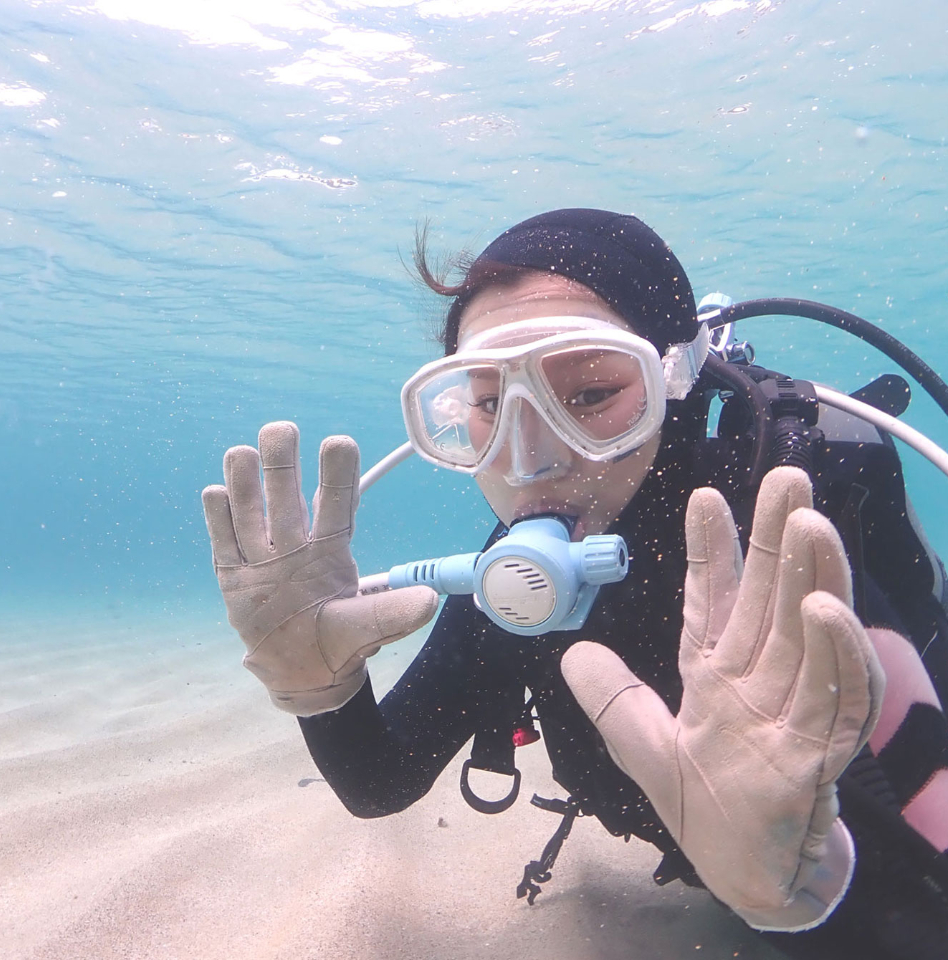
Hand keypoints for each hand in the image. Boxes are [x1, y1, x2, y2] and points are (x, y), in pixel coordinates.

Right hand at [202, 421, 438, 715]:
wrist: (300, 670)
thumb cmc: (339, 641)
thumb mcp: (368, 628)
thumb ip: (391, 613)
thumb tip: (429, 602)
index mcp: (330, 549)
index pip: (335, 503)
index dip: (336, 474)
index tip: (338, 443)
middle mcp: (295, 542)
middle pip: (284, 492)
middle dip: (281, 460)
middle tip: (280, 430)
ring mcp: (262, 555)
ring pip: (249, 508)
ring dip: (244, 479)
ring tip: (241, 455)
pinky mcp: (233, 573)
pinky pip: (221, 539)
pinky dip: (217, 515)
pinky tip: (216, 494)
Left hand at [561, 466, 885, 930]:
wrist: (748, 877)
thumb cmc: (706, 810)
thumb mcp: (641, 745)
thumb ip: (613, 699)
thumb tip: (572, 653)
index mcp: (717, 676)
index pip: (713, 602)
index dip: (710, 551)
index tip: (705, 497)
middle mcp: (760, 683)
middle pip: (771, 600)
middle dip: (780, 538)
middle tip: (788, 478)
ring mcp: (793, 714)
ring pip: (810, 634)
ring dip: (813, 578)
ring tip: (809, 522)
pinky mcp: (816, 755)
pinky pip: (835, 697)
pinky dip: (835, 654)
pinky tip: (824, 609)